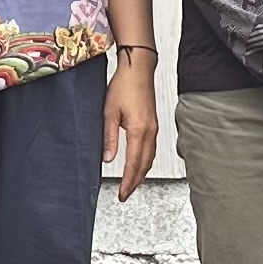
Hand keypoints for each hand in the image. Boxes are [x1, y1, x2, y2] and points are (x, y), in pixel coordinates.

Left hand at [103, 55, 158, 200]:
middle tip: (126, 194)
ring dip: (142, 173)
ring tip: (132, 184)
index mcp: (139, 130)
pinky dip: (145, 161)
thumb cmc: (124, 86)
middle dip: (136, 182)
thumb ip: (109, 137)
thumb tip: (108, 159)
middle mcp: (150, 131)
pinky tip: (140, 164)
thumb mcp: (109, 112)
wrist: (138, 69)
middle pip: (145, 165)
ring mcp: (154, 128)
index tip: (122, 193)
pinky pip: (152, 149)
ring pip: (150, 158)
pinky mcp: (153, 124)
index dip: (128, 181)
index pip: (134, 163)